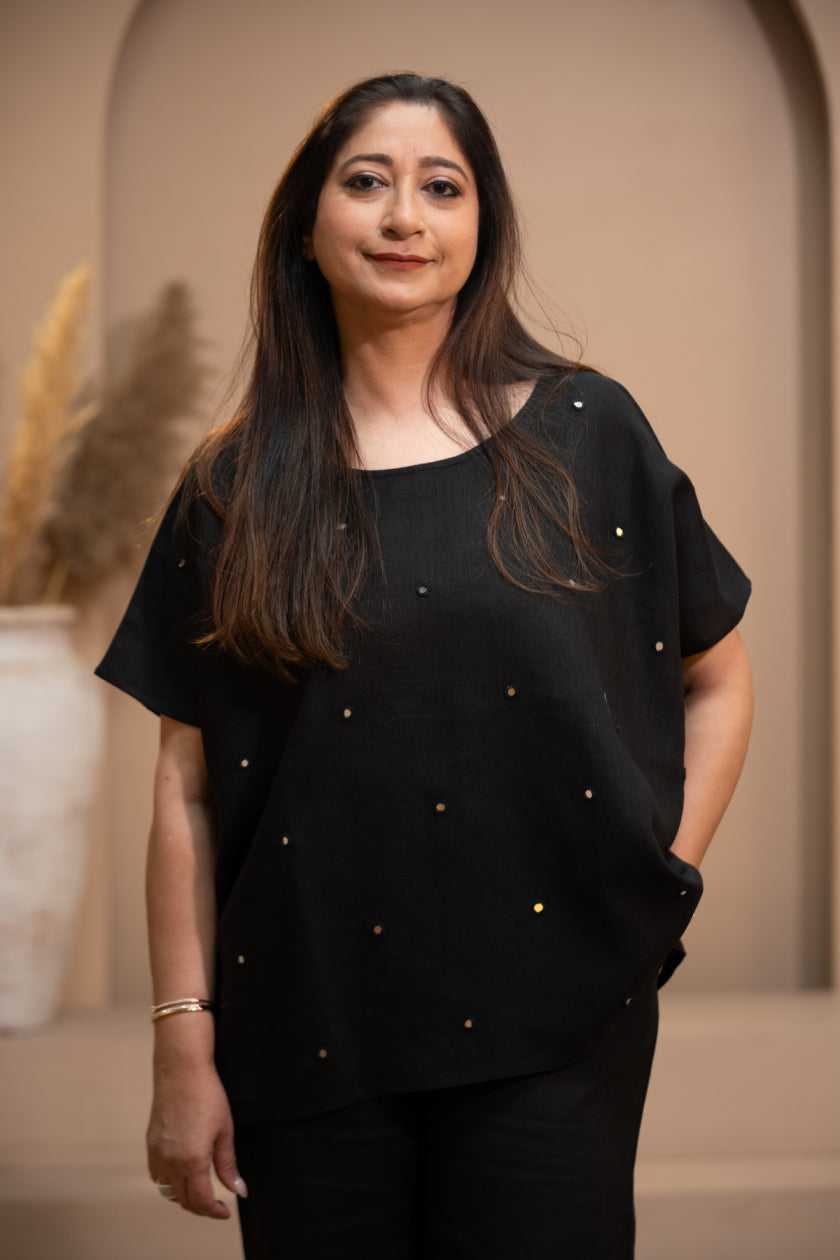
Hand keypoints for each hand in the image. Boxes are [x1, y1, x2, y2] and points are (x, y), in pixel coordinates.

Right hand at [147, 1056, 247, 1217]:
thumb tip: (239, 1191)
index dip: (214, 1211)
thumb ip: (228, 1165)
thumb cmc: (208, 1096)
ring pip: (167, 1191)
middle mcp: (171, 1162)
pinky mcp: (150, 1145)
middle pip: (183, 1200)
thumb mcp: (225, 1131)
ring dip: (183, 1196)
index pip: (201, 1201)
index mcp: (192, 1160)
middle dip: (201, 1207)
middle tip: (216, 1203)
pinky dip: (169, 1183)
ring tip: (200, 1190)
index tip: (225, 1211)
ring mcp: (157, 1154)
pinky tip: (182, 1174)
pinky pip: (157, 1176)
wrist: (181, 1070)